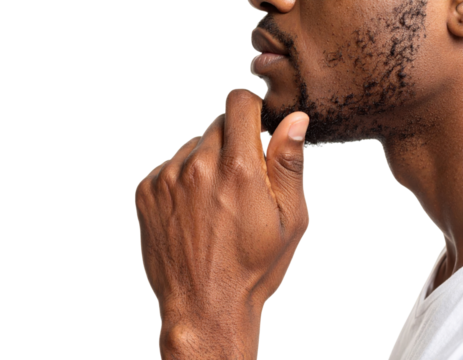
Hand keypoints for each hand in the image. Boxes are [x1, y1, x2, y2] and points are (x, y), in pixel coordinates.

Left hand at [135, 88, 309, 357]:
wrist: (204, 305)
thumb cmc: (254, 267)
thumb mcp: (289, 219)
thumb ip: (288, 163)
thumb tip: (294, 118)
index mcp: (238, 169)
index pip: (238, 102)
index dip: (251, 107)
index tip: (256, 125)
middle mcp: (197, 166)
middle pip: (216, 124)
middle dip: (233, 141)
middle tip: (240, 181)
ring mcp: (167, 177)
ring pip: (193, 145)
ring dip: (207, 161)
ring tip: (215, 202)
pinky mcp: (147, 190)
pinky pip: (170, 165)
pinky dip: (184, 177)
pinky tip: (194, 210)